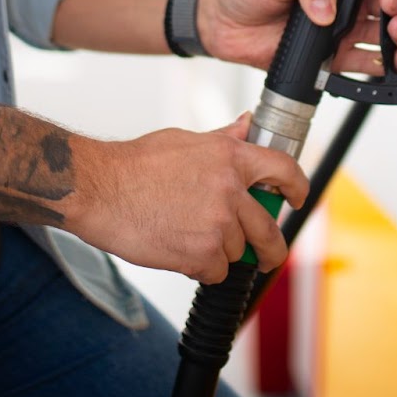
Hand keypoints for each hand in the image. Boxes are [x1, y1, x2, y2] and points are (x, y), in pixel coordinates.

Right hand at [67, 114, 308, 281]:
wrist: (99, 189)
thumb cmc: (134, 165)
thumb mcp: (185, 140)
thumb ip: (224, 139)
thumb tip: (248, 124)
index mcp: (230, 157)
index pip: (283, 171)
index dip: (297, 188)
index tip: (296, 199)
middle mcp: (230, 190)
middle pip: (269, 229)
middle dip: (271, 248)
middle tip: (266, 255)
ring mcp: (218, 224)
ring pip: (237, 252)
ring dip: (219, 252)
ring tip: (187, 235)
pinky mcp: (201, 254)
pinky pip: (216, 272)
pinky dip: (200, 268)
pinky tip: (178, 250)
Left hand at [195, 0, 396, 72]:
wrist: (220, 21)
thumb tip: (328, 10)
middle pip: (391, 1)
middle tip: (392, 5)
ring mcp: (341, 29)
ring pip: (386, 33)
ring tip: (396, 34)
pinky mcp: (332, 58)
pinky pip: (367, 63)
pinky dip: (387, 64)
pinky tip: (394, 62)